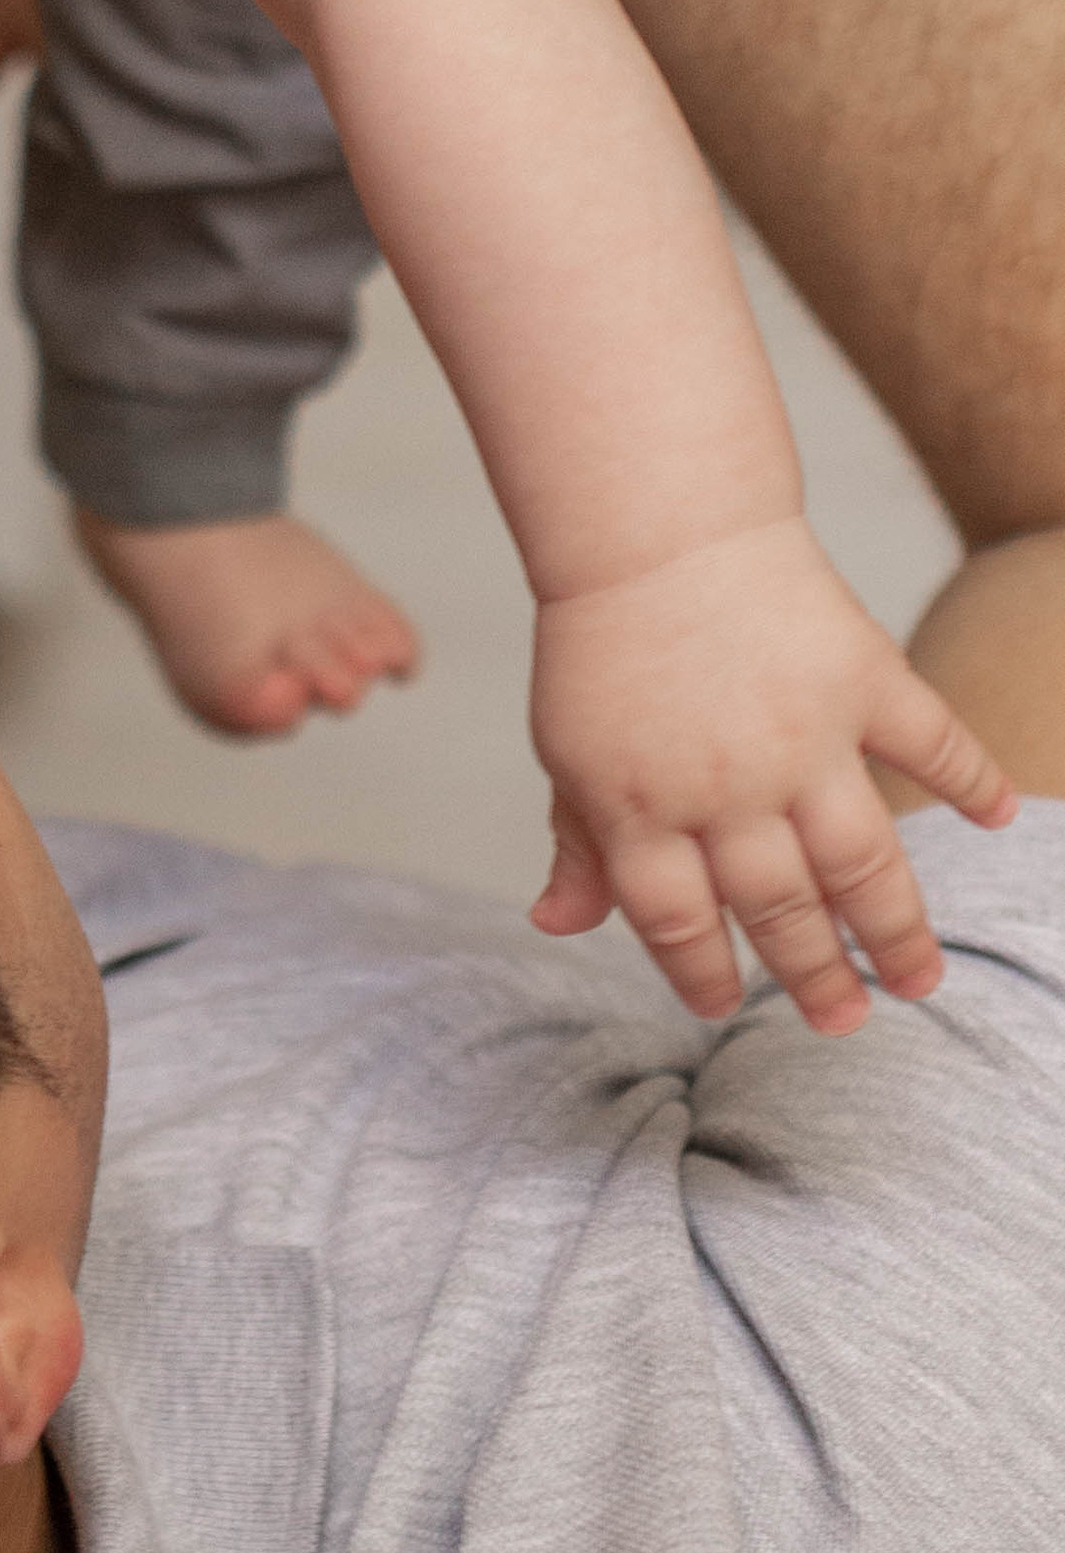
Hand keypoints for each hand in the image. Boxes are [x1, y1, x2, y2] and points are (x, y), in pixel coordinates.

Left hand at [529, 518, 1015, 1033]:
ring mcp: (804, 736)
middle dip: (815, 977)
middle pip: (779, 907)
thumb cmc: (605, 645)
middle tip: (845, 1024)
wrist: (656, 528)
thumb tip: (556, 925)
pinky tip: (997, 817)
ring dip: (896, 928)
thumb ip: (577, 843)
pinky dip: (972, 779)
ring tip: (919, 982)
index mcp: (639, 807)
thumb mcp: (566, 750)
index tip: (725, 1008)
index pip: (677, 922)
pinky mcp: (863, 679)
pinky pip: (931, 742)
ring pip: (863, 860)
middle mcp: (726, 786)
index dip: (700, 975)